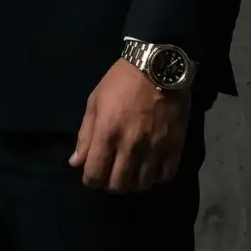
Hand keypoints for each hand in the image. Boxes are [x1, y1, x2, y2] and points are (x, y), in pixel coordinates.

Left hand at [68, 59, 190, 191]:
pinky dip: (156, 177)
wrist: (157, 65)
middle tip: (111, 173)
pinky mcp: (174, 147)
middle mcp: (130, 146)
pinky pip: (164, 177)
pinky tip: (150, 167)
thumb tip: (76, 163)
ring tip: (130, 172)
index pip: (95, 174)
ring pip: (141, 185)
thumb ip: (85, 134)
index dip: (90, 180)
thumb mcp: (95, 100)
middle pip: (118, 185)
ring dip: (133, 183)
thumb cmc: (121, 80)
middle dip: (110, 184)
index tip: (92, 175)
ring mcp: (154, 148)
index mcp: (107, 133)